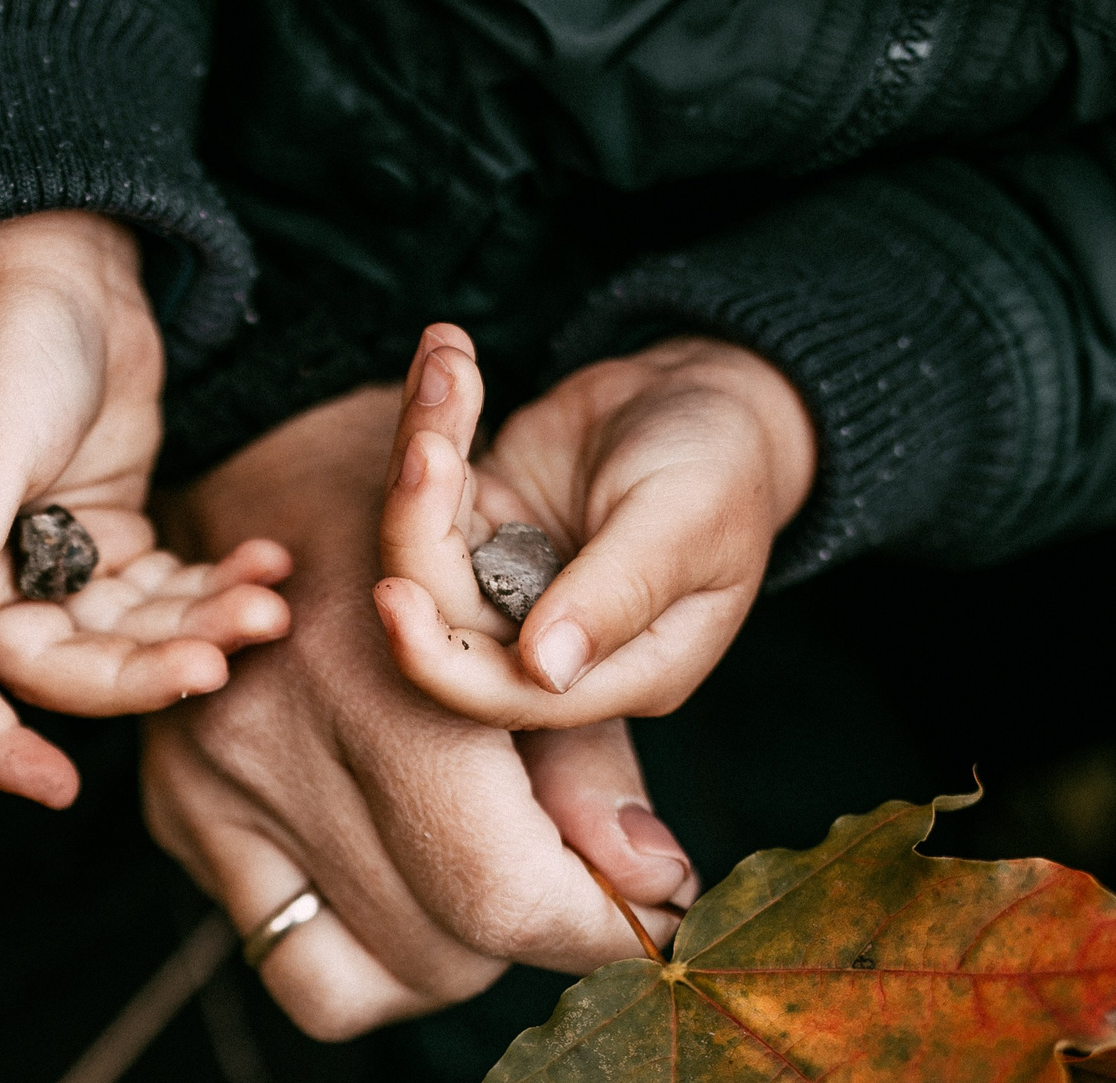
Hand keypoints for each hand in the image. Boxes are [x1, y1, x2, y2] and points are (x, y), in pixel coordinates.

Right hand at [0, 211, 291, 807]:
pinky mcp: (110, 536)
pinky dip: (217, 587)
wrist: (55, 251)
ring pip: (127, 638)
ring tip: (269, 603)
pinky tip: (269, 566)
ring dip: (199, 627)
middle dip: (147, 670)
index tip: (55, 788)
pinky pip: (166, 592)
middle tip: (228, 653)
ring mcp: (51, 562)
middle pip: (64, 670)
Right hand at [146, 387, 701, 1041]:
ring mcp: (208, 787)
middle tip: (572, 883)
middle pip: (440, 949)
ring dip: (451, 953)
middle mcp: (274, 744)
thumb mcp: (538, 615)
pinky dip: (370, 952)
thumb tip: (656, 891)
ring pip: (364, 980)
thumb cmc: (430, 517)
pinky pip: (288, 960)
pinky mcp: (175, 813)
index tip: (652, 925)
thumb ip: (597, 767)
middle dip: (529, 933)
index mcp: (379, 684)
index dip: (596, 931)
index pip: (500, 893)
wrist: (267, 447)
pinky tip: (409, 890)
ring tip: (486, 876)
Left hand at [374, 324, 813, 725]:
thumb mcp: (686, 521)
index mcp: (623, 672)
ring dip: (422, 450)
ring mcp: (509, 584)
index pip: (513, 694)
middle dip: (422, 526)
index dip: (441, 658)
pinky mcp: (480, 524)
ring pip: (424, 547)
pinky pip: (429, 488)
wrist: (710, 395)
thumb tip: (545, 669)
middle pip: (448, 618)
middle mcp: (553, 644)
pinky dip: (431, 419)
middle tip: (426, 443)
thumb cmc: (723, 463)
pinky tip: (446, 354)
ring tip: (448, 364)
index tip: (392, 592)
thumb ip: (617, 595)